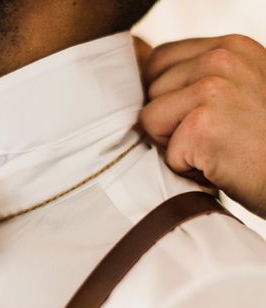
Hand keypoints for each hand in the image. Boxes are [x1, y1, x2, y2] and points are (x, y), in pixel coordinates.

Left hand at [137, 34, 265, 218]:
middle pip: (151, 90)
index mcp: (230, 46)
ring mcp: (212, 90)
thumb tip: (144, 83)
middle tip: (215, 137)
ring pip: (150, 119)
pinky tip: (222, 165)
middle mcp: (222, 59)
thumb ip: (201, 77)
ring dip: (175, 145)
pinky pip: (165, 152)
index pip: (160, 60)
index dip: (166, 95)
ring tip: (217, 149)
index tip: (197, 115)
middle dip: (170, 121)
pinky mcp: (202, 125)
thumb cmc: (264, 144)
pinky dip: (187, 169)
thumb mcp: (241, 89)